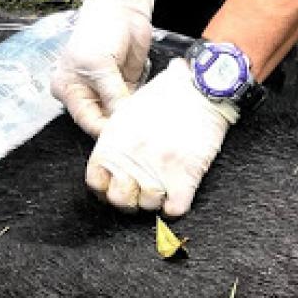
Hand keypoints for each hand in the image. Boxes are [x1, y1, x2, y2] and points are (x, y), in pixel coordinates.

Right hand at [51, 0, 154, 136]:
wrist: (121, 5)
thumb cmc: (100, 28)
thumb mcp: (101, 64)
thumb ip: (112, 94)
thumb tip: (124, 122)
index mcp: (70, 89)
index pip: (88, 121)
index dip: (106, 131)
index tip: (126, 139)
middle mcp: (86, 93)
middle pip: (103, 120)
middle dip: (121, 127)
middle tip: (140, 136)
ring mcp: (107, 89)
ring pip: (120, 114)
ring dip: (134, 119)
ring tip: (149, 126)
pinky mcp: (125, 84)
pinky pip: (133, 103)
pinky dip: (142, 108)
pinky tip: (153, 112)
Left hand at [86, 59, 238, 216]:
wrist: (202, 88)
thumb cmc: (169, 94)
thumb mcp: (128, 109)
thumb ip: (115, 137)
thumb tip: (110, 162)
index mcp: (116, 140)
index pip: (96, 181)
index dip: (105, 187)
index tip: (114, 186)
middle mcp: (134, 156)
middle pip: (120, 199)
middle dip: (130, 197)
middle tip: (140, 188)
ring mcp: (159, 167)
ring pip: (148, 205)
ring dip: (156, 199)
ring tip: (163, 185)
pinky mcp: (186, 174)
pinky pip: (175, 208)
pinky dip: (175, 206)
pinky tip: (176, 195)